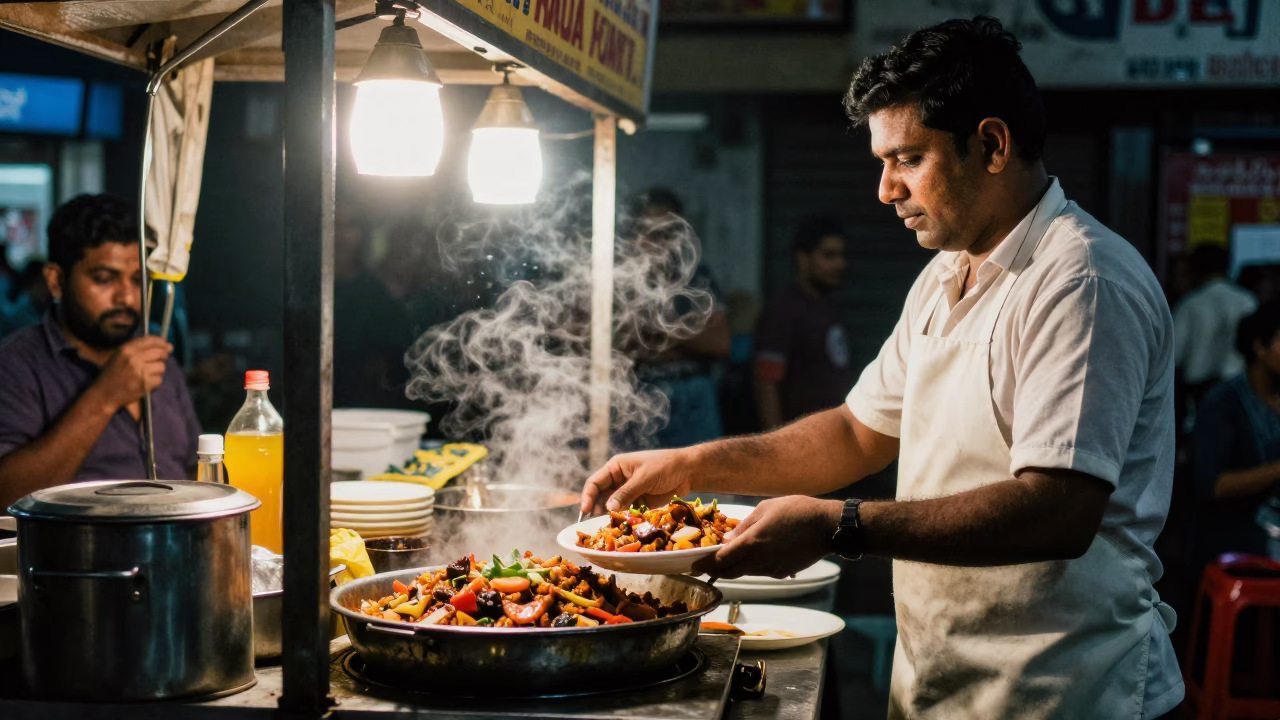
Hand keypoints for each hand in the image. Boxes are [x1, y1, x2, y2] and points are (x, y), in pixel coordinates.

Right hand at [95, 336, 171, 409]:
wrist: (104, 394)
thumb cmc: (113, 374)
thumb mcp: (120, 355)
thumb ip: (139, 348)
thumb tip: (166, 345)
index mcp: (126, 349)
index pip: (150, 340)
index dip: (161, 342)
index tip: (166, 345)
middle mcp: (133, 359)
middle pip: (160, 353)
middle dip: (163, 356)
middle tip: (160, 359)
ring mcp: (140, 372)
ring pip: (162, 366)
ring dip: (158, 370)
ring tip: (148, 373)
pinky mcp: (145, 384)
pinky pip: (159, 379)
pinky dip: (155, 381)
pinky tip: (145, 382)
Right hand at [580, 449, 697, 515]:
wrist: (688, 471)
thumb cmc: (665, 467)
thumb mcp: (644, 478)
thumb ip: (626, 492)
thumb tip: (608, 507)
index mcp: (616, 467)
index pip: (595, 482)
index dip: (588, 496)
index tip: (585, 511)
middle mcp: (619, 479)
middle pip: (601, 496)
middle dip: (597, 509)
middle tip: (596, 523)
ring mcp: (629, 492)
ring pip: (613, 506)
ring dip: (610, 516)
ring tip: (609, 526)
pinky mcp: (639, 502)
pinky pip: (626, 512)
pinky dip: (623, 519)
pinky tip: (622, 527)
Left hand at [691, 496, 840, 578]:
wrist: (827, 526)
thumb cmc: (797, 511)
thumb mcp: (765, 509)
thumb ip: (744, 526)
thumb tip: (729, 540)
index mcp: (752, 543)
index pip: (720, 561)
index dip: (704, 564)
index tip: (694, 565)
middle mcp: (760, 561)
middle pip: (730, 572)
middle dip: (715, 570)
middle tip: (705, 565)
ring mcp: (772, 569)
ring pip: (745, 573)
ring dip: (734, 567)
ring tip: (730, 556)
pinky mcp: (783, 572)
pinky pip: (761, 571)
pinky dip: (753, 566)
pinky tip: (757, 554)